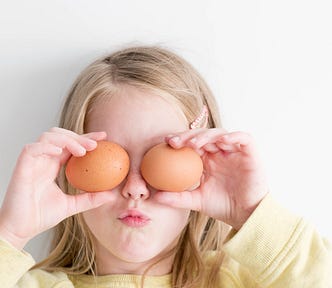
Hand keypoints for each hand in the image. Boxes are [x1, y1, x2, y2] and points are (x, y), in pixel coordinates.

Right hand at [0, 127, 113, 249]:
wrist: (20, 230)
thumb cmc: (41, 217)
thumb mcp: (72, 205)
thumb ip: (90, 198)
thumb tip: (112, 195)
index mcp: (53, 166)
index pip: (71, 145)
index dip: (86, 138)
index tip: (104, 138)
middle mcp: (43, 160)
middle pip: (61, 135)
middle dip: (79, 136)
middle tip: (96, 144)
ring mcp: (32, 162)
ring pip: (48, 137)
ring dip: (66, 139)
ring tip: (82, 151)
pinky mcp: (22, 166)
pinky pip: (32, 148)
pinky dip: (46, 146)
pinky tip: (60, 150)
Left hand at [154, 128, 268, 229]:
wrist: (246, 215)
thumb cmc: (222, 206)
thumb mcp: (196, 201)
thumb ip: (177, 198)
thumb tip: (155, 197)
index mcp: (207, 160)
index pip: (192, 143)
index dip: (180, 139)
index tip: (166, 142)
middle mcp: (220, 152)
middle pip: (203, 135)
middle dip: (188, 135)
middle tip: (175, 142)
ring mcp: (234, 151)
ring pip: (220, 134)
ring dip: (206, 136)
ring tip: (194, 144)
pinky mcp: (250, 152)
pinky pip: (243, 138)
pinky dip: (234, 137)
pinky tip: (222, 141)